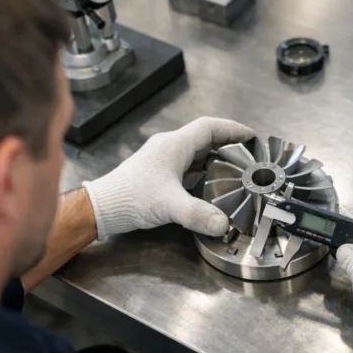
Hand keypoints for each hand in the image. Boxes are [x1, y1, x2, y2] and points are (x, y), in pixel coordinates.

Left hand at [83, 117, 254, 238]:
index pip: (209, 127)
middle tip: (246, 155)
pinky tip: (209, 186)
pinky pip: (186, 167)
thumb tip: (223, 224)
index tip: (250, 135)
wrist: (102, 208)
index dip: (232, 129)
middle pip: (204, 139)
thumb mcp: (169, 205)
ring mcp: (162, 161)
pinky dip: (202, 172)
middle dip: (227, 145)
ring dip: (214, 159)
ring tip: (234, 170)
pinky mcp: (157, 175)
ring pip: (195, 153)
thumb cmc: (132, 197)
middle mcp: (169, 148)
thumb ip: (198, 214)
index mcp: (174, 145)